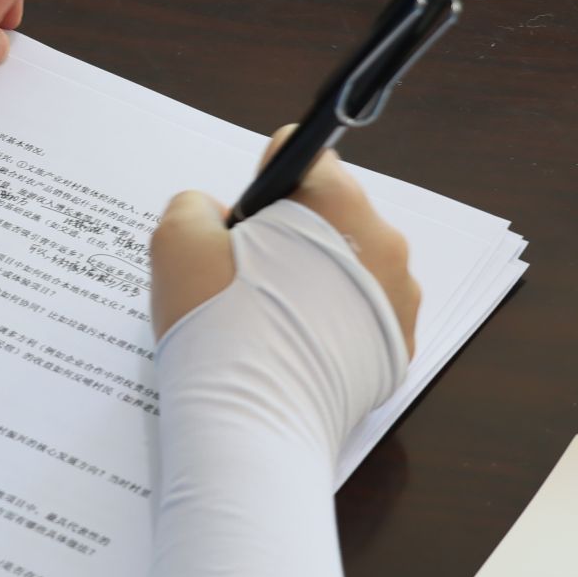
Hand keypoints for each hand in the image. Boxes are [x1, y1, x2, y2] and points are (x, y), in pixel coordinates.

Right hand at [149, 132, 419, 348]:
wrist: (254, 422)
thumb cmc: (218, 324)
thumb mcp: (177, 239)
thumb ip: (194, 203)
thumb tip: (218, 217)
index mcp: (337, 201)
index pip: (305, 154)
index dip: (265, 182)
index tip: (244, 223)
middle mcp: (384, 241)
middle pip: (331, 213)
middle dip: (291, 233)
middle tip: (247, 278)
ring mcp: (400, 298)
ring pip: (350, 264)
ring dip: (316, 277)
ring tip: (270, 320)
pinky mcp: (400, 347)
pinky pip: (364, 314)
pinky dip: (334, 322)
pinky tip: (294, 347)